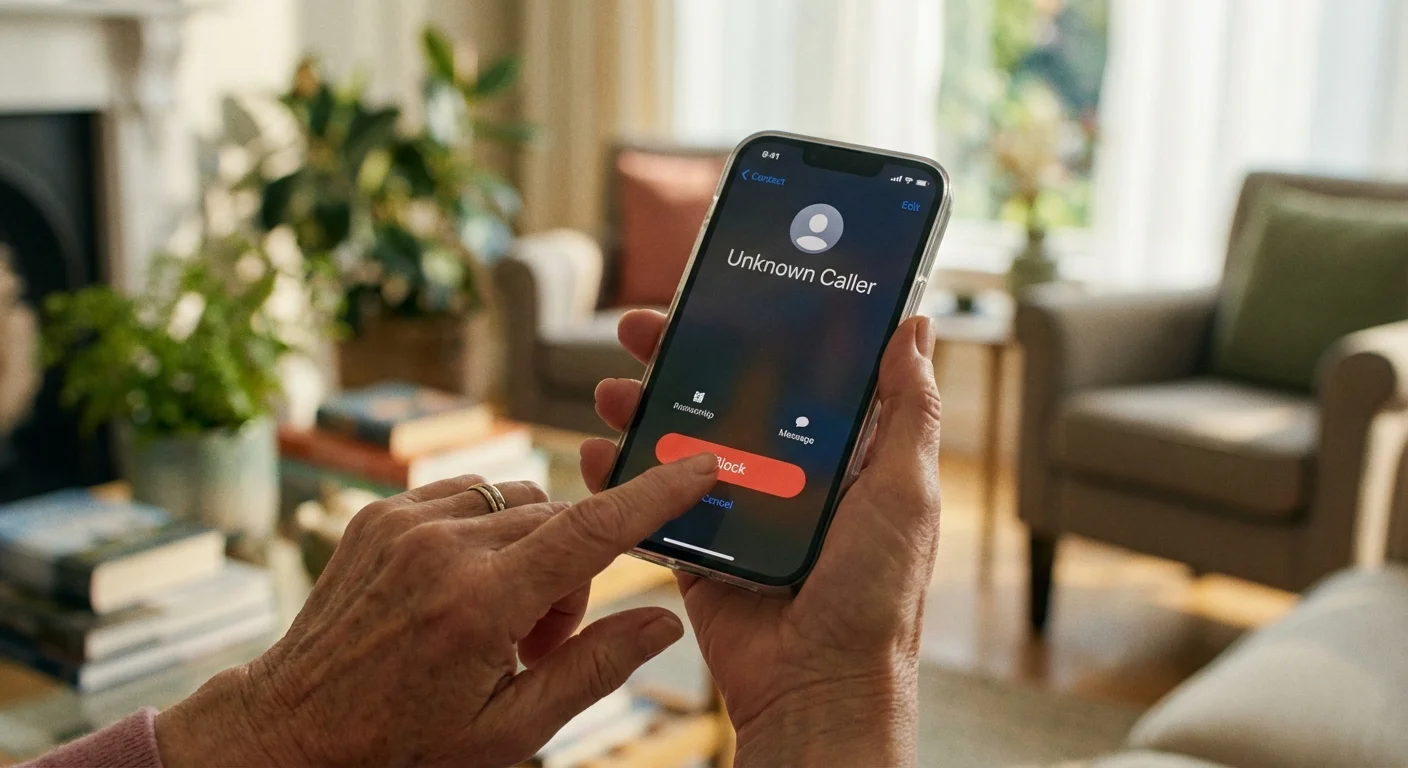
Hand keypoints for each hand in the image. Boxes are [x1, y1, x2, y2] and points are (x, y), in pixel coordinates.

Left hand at [155, 458, 718, 766]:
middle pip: (560, 521)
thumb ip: (596, 667)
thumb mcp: (512, 728)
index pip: (591, 531)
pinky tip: (459, 587)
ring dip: (530, 549)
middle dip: (571, 573)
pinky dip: (485, 533)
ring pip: (518, 503)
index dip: (655, 495)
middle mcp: (442, 549)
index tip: (700, 466)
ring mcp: (405, 522)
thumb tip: (667, 621)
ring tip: (492, 617)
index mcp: (480, 605)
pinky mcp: (382, 510)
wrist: (293, 726)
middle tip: (536, 639)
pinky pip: (470, 497)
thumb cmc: (406, 743)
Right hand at [582, 310, 941, 766]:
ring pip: (678, 443)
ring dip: (640, 409)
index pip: (792, 373)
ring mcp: (735, 511)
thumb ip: (909, 410)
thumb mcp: (905, 490)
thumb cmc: (877, 594)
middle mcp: (783, 475)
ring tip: (611, 388)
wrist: (819, 686)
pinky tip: (596, 452)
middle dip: (678, 360)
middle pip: (722, 398)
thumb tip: (915, 325)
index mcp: (837, 455)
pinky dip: (618, 477)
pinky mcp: (696, 550)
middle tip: (639, 329)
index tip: (721, 295)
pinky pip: (650, 504)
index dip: (755, 331)